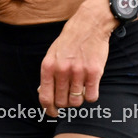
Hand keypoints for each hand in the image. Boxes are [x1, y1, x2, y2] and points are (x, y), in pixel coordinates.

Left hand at [37, 0, 116, 116]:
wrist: (89, 24)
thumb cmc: (70, 40)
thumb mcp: (52, 54)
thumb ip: (48, 73)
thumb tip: (43, 94)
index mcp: (48, 66)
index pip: (45, 97)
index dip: (48, 109)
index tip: (53, 113)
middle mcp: (62, 70)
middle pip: (62, 102)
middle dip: (65, 103)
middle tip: (69, 96)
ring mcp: (78, 72)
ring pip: (76, 101)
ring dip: (78, 100)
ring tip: (79, 90)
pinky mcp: (94, 72)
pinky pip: (91, 97)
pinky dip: (90, 96)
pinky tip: (90, 87)